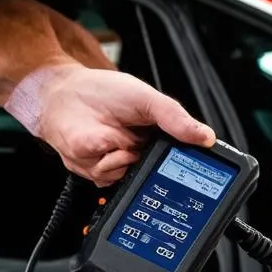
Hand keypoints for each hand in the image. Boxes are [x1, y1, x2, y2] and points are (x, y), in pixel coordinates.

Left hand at [9, 63, 216, 185]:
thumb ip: (176, 118)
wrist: (64, 96)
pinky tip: (100, 145)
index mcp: (159, 136)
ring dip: (125, 157)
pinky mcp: (100, 172)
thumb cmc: (104, 92)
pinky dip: (105, 161)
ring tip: (116, 136)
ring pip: (135, 178)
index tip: (201, 162)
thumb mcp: (147, 99)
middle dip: (158, 166)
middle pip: (163, 176)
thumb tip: (206, 136)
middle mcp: (143, 154)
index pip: (183, 158)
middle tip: (149, 147)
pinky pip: (111, 177)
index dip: (193, 164)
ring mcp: (121, 165)